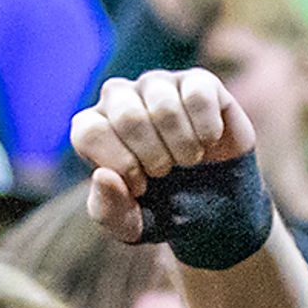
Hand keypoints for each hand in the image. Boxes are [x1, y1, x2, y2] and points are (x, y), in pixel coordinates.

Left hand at [74, 68, 273, 269]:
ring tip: (189, 160)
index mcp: (95, 127)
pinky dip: (206, 129)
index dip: (119, 163)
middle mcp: (121, 98)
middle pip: (127, 115)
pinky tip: (208, 142)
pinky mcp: (198, 82)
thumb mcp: (132, 225)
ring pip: (164, 105)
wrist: (217, 207)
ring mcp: (159, 86)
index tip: (140, 186)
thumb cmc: (165, 210)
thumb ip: (109, 209)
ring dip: (182, 146)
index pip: (90, 131)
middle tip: (167, 172)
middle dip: (154, 156)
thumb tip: (104, 176)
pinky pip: (198, 95)